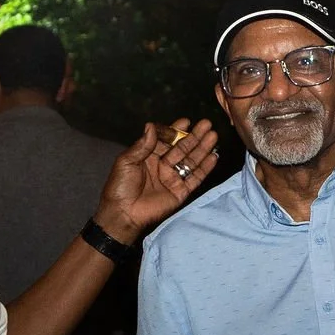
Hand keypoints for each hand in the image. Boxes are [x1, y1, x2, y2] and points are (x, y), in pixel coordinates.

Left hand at [94, 119, 220, 243]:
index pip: (166, 140)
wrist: (123, 214)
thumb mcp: (126, 162)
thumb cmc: (120, 187)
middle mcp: (162, 165)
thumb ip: (142, 145)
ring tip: (214, 136)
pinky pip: (195, 178)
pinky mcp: (180, 192)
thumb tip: (151, 125)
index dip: (176, 130)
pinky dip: (205, 168)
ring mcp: (172, 178)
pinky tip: (214, 156)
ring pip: (191, 160)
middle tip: (207, 124)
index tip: (187, 121)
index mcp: (148, 156)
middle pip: (182, 148)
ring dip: (202, 148)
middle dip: (194, 136)